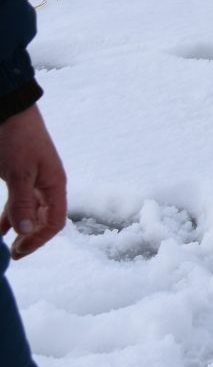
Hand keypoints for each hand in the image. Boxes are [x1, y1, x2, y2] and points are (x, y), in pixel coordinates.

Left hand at [0, 104, 66, 259]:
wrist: (9, 112)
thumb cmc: (18, 139)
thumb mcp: (18, 172)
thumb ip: (22, 202)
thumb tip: (25, 232)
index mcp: (54, 184)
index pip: (55, 221)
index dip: (39, 239)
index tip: (19, 251)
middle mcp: (47, 185)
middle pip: (44, 220)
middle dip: (29, 239)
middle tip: (11, 254)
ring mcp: (33, 181)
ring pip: (29, 213)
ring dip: (18, 230)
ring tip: (4, 246)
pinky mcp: (19, 177)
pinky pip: (17, 203)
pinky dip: (8, 217)